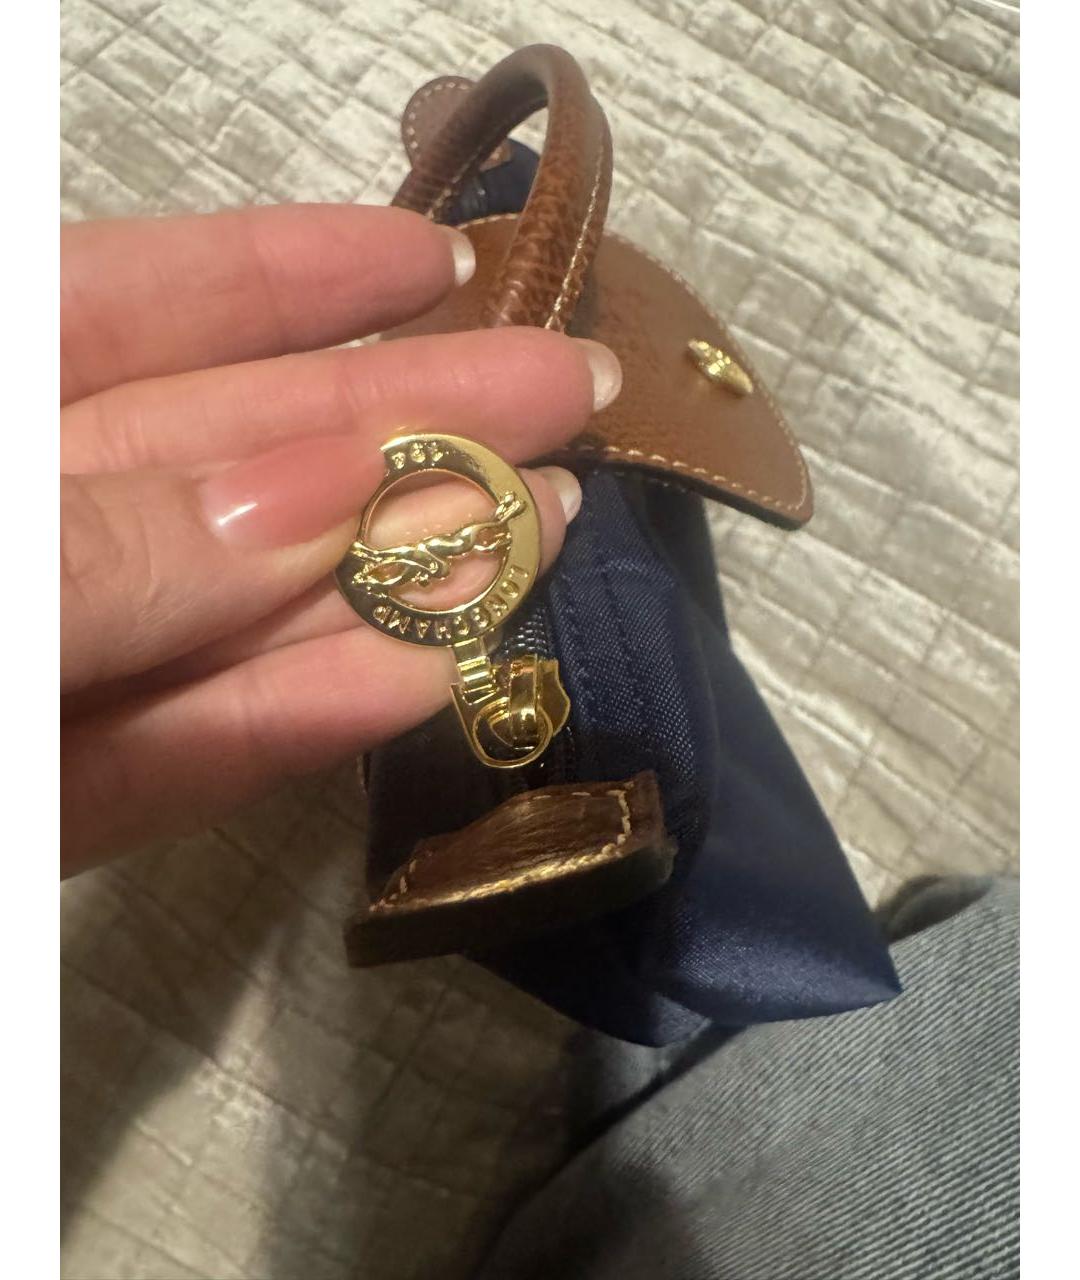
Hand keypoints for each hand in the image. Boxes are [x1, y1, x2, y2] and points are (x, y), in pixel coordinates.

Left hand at [60, 204, 620, 874]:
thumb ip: (103, 543)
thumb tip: (322, 496)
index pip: (118, 311)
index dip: (280, 274)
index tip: (433, 258)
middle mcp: (24, 540)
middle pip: (223, 464)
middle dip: (396, 422)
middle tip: (565, 390)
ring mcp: (47, 678)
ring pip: (235, 614)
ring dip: (392, 578)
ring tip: (545, 526)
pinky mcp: (54, 810)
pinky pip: (191, 754)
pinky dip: (309, 720)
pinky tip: (433, 673)